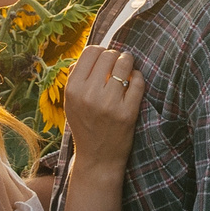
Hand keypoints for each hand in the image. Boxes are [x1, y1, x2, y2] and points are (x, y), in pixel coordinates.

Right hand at [62, 45, 144, 174]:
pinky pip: (137, 81)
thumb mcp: (71, 103)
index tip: (106, 58)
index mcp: (72, 90)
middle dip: (116, 56)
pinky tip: (134, 82)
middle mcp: (88, 95)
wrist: (98, 159)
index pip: (90, 52)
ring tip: (128, 70)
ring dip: (129, 63)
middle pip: (108, 55)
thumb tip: (91, 53)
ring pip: (124, 64)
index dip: (101, 51)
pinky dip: (138, 78)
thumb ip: (76, 78)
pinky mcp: (127, 113)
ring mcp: (109, 104)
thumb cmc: (85, 127)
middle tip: (119, 64)